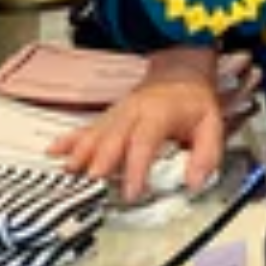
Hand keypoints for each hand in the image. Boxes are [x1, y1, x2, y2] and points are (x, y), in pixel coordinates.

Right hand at [53, 63, 226, 204]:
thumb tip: (193, 182)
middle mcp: (134, 111)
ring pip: (96, 133)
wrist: (179, 73)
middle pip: (113, 136)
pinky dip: (69, 140)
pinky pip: (87, 128)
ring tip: (68, 171)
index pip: (145, 140)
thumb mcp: (212, 125)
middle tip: (91, 182)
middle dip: (101, 160)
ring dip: (81, 153)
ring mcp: (118, 113)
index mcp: (160, 113)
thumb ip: (206, 155)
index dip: (137, 166)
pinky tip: (54, 151)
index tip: (132, 192)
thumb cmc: (193, 103)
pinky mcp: (108, 117)